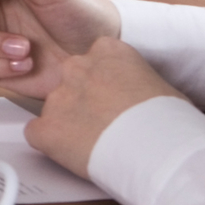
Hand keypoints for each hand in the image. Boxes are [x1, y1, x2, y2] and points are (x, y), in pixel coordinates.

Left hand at [12, 36, 188, 175]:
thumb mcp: (160, 87)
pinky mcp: (45, 128)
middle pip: (70, 80)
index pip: (93, 58)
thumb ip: (137, 82)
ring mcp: (57, 97)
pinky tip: (73, 153)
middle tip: (103, 121)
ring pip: (54, 108)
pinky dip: (50, 144)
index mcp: (108, 51)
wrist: (155, 149)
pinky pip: (37, 133)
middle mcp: (77, 68)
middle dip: (83, 100)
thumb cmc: (168, 122)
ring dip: (68, 123)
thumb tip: (142, 95)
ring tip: (95, 142)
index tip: (113, 97)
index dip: (103, 82)